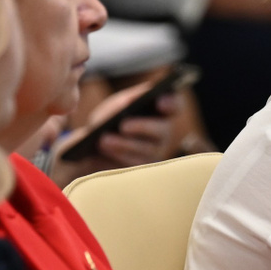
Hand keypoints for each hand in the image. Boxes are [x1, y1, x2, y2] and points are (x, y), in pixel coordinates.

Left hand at [51, 85, 183, 183]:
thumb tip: (127, 102)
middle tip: (123, 125)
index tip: (159, 101)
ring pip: (146, 150)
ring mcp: (157, 152)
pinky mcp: (143, 168)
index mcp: (162, 110)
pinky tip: (103, 149)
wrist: (95, 143)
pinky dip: (118, 156)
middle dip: (142, 126)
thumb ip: (124, 101)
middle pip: (161, 130)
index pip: (174, 105)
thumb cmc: (111, 118)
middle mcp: (164, 131)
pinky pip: (135, 165)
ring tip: (104, 140)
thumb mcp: (115, 106)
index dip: (170, 103)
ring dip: (124, 144)